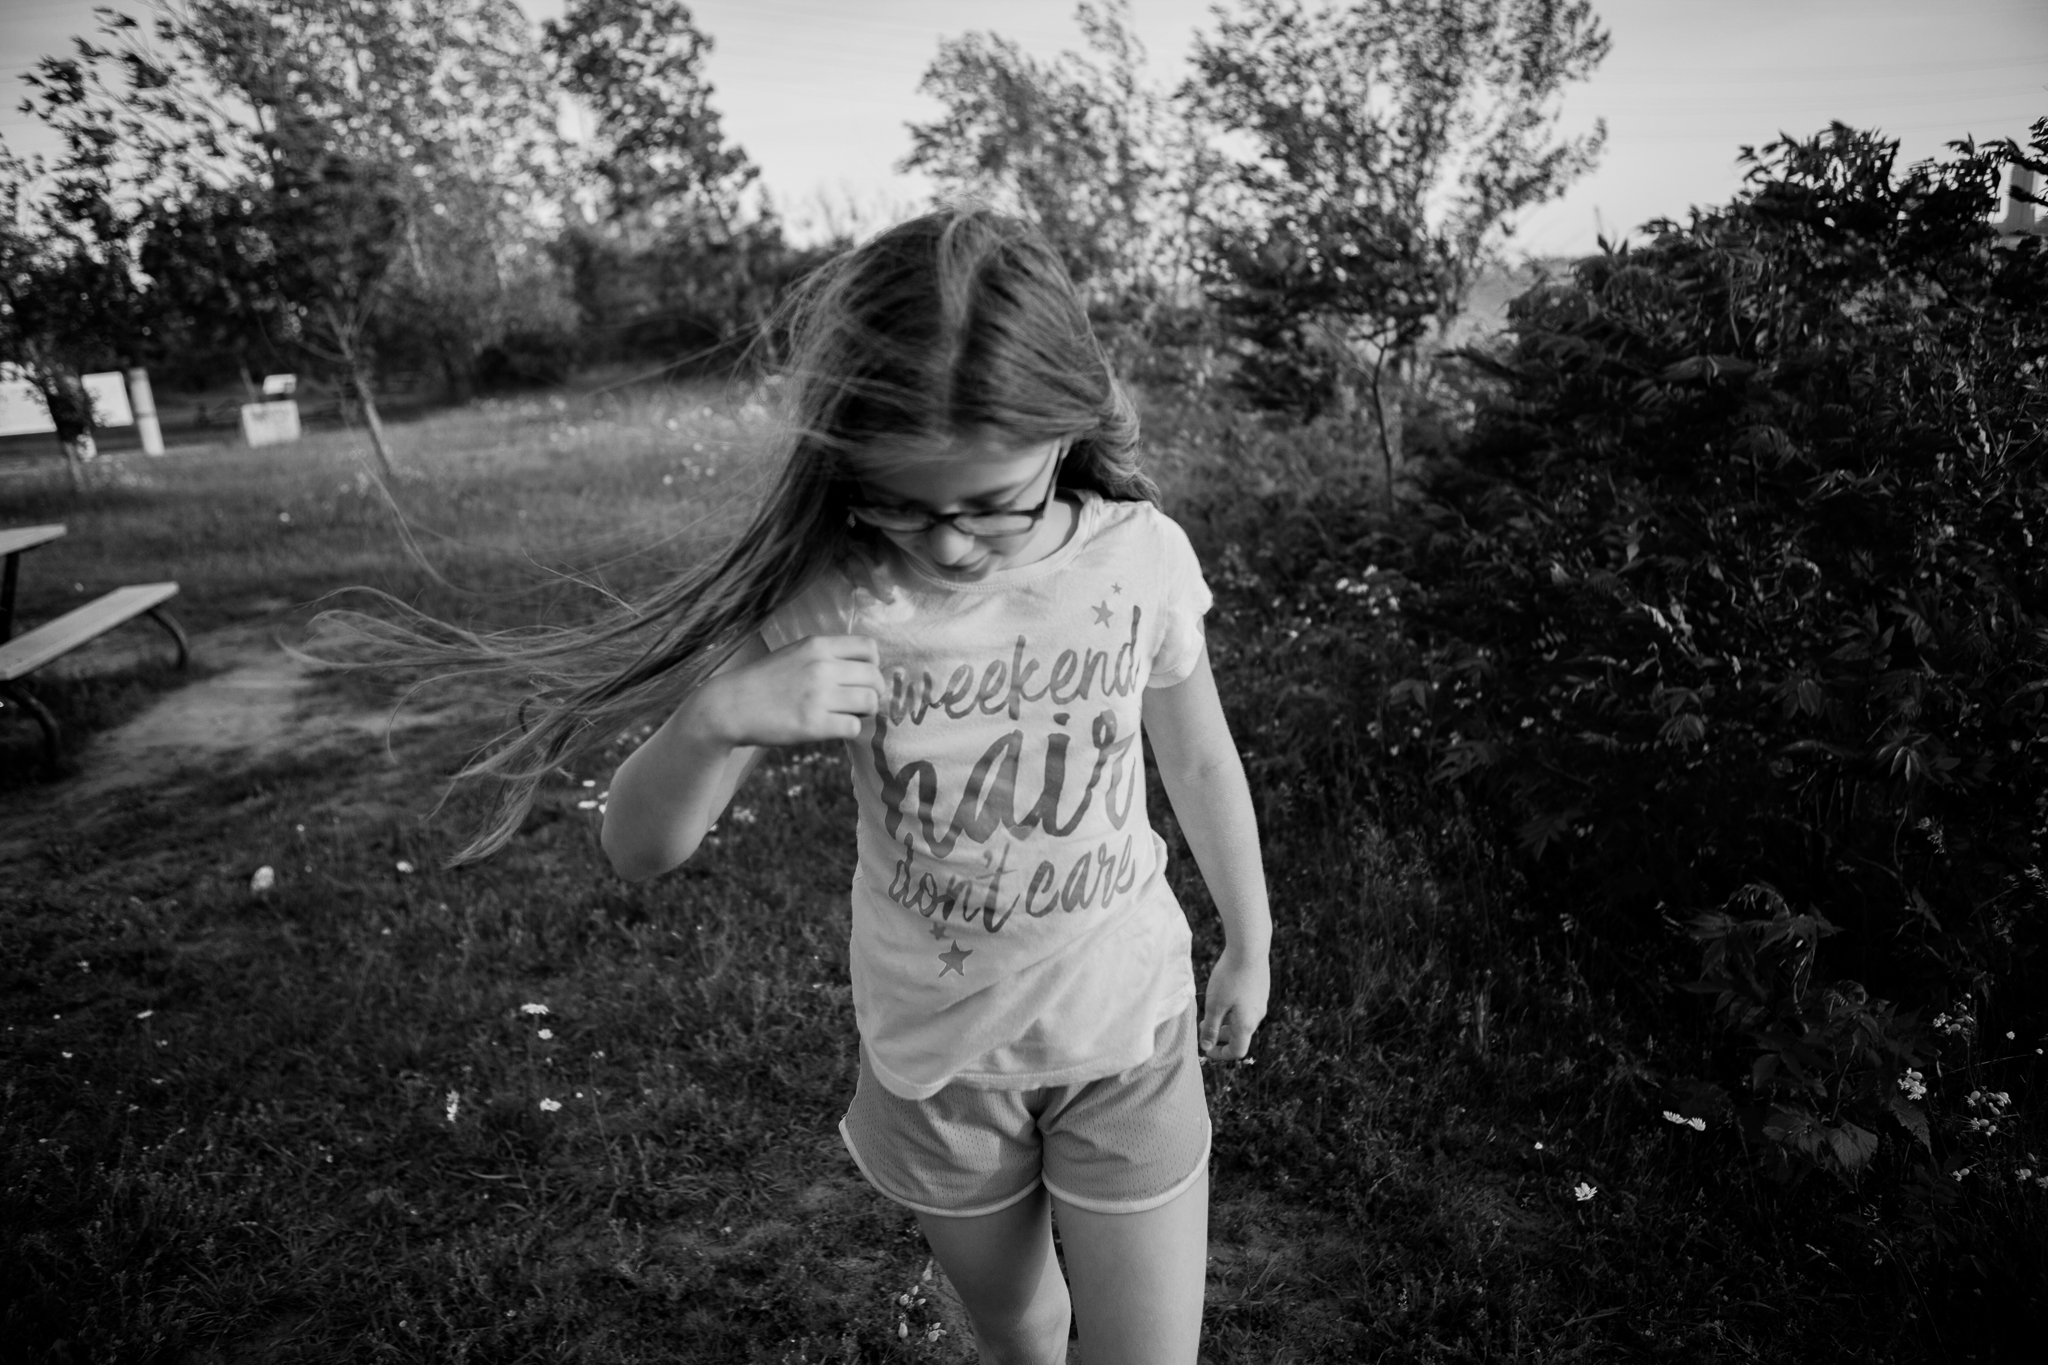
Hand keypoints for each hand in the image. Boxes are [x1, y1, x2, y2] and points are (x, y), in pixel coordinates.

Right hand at [698, 634, 884, 746]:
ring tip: (848, 715)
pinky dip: (849, 730)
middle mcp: (822, 667)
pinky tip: (834, 728)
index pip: (869, 647)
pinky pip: (853, 728)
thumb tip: (863, 667)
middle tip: (860, 702)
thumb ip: (826, 655)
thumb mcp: (795, 653)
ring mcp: (818, 696)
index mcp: (817, 646)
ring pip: (870, 703)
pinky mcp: (814, 725)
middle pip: (875, 678)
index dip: (873, 664)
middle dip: (874, 692)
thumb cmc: (763, 681)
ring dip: (864, 712)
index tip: (863, 677)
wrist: (730, 706)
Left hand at [1199, 942, 1269, 1062]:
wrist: (1249, 949)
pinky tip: (1223, 994)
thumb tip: (1207, 1047)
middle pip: (1239, 1036)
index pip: (1237, 1051)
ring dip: (1226, 1021)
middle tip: (1203, 1026)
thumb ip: (1211, 1028)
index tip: (1206, 1049)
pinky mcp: (1261, 990)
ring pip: (1243, 1021)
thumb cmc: (1229, 977)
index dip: (1221, 1054)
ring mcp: (1261, 1002)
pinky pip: (1246, 1008)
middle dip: (1220, 1035)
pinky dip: (1233, 1009)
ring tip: (1211, 1009)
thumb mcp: (1214, 1005)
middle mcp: (1257, 1016)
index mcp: (1246, 1024)